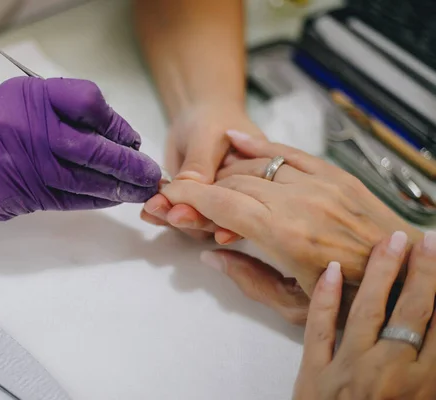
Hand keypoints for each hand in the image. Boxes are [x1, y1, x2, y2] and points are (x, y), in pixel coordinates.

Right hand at [0, 77, 160, 219]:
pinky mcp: (22, 194)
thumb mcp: (25, 98)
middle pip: (93, 148)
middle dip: (128, 165)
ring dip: (119, 188)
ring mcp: (25, 165)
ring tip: (141, 190)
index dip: (116, 123)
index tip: (131, 139)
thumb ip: (67, 109)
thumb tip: (119, 136)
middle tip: (150, 174)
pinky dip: (97, 199)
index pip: (88, 102)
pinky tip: (114, 198)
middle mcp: (29, 129)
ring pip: (85, 180)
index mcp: (32, 97)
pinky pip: (70, 199)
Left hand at [141, 102, 263, 240]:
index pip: (246, 207)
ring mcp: (213, 204)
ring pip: (197, 222)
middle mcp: (238, 198)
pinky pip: (178, 214)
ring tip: (154, 208)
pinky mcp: (191, 204)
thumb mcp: (208, 135)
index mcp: (259, 182)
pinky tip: (148, 212)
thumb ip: (200, 163)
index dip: (229, 221)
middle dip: (195, 218)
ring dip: (173, 218)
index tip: (212, 227)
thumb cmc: (212, 119)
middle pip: (220, 220)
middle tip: (173, 214)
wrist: (195, 115)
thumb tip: (191, 188)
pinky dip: (162, 213)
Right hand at [160, 131, 421, 294]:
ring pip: (256, 166)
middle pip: (234, 182)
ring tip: (209, 184)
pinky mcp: (334, 173)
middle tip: (182, 198)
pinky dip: (257, 145)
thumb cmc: (350, 296)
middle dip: (201, 188)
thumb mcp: (294, 306)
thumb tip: (211, 254)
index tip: (166, 196)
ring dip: (226, 173)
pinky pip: (287, 151)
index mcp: (286, 236)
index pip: (222, 204)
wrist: (405, 272)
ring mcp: (319, 183)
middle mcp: (299, 201)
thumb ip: (248, 280)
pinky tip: (235, 139)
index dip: (188, 197)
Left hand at [294, 232, 435, 399]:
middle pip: (413, 312)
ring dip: (381, 272)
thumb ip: (431, 370)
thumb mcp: (425, 399)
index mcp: (425, 386)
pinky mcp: (314, 372)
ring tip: (390, 241)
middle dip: (424, 272)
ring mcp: (348, 368)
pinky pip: (317, 328)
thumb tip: (432, 337)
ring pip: (367, 310)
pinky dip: (323, 298)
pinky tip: (332, 270)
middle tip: (429, 239)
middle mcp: (390, 372)